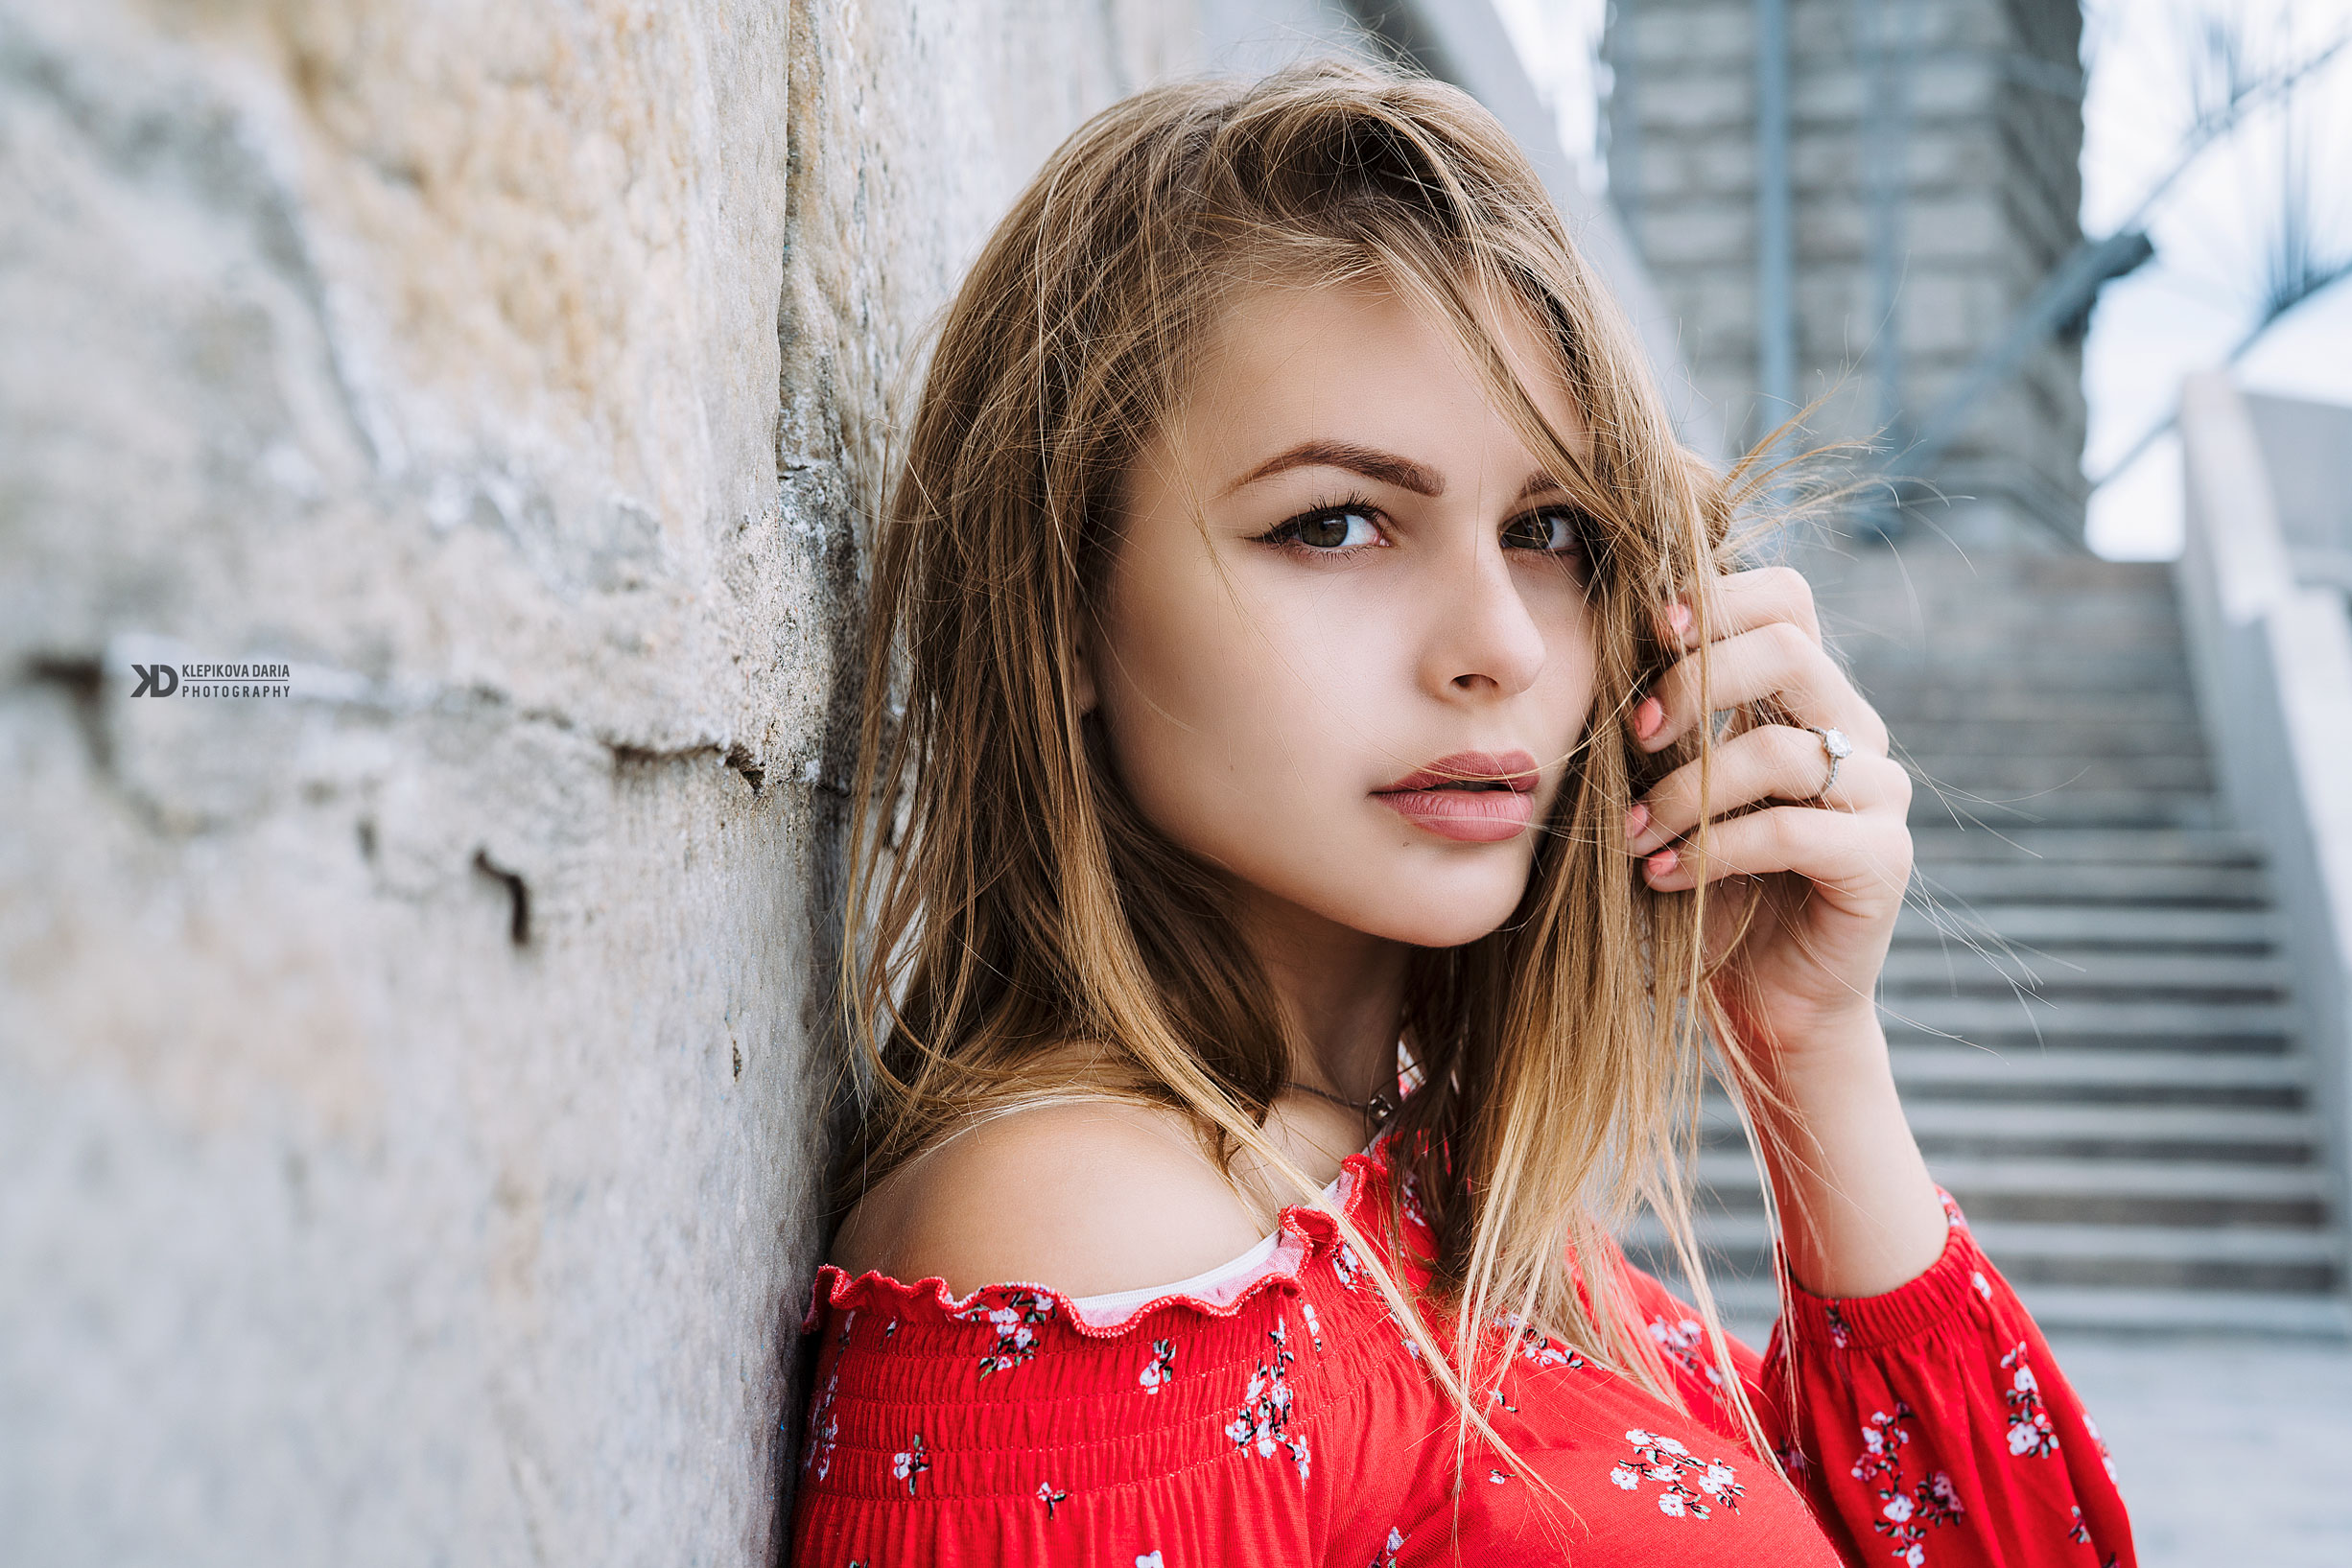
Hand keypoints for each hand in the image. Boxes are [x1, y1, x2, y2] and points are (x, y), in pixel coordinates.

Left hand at [1621, 565, 1943, 1295]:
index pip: (1786, 597)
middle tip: (1629, 735)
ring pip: (1777, 747)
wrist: (1763, 1001)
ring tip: (1632, 838)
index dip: (1715, 599)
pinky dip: (1714, 849)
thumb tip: (1586, 648)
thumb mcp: (1665, 791)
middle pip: (1787, 649)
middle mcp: (1854, 730)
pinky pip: (1793, 828)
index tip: (1642, 634)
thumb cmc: (1699, 887)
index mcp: (1805, 696)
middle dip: (1690, 685)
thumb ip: (1654, 723)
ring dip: (1684, 791)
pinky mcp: (1883, 860)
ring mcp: (1878, 793)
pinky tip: (1664, 876)